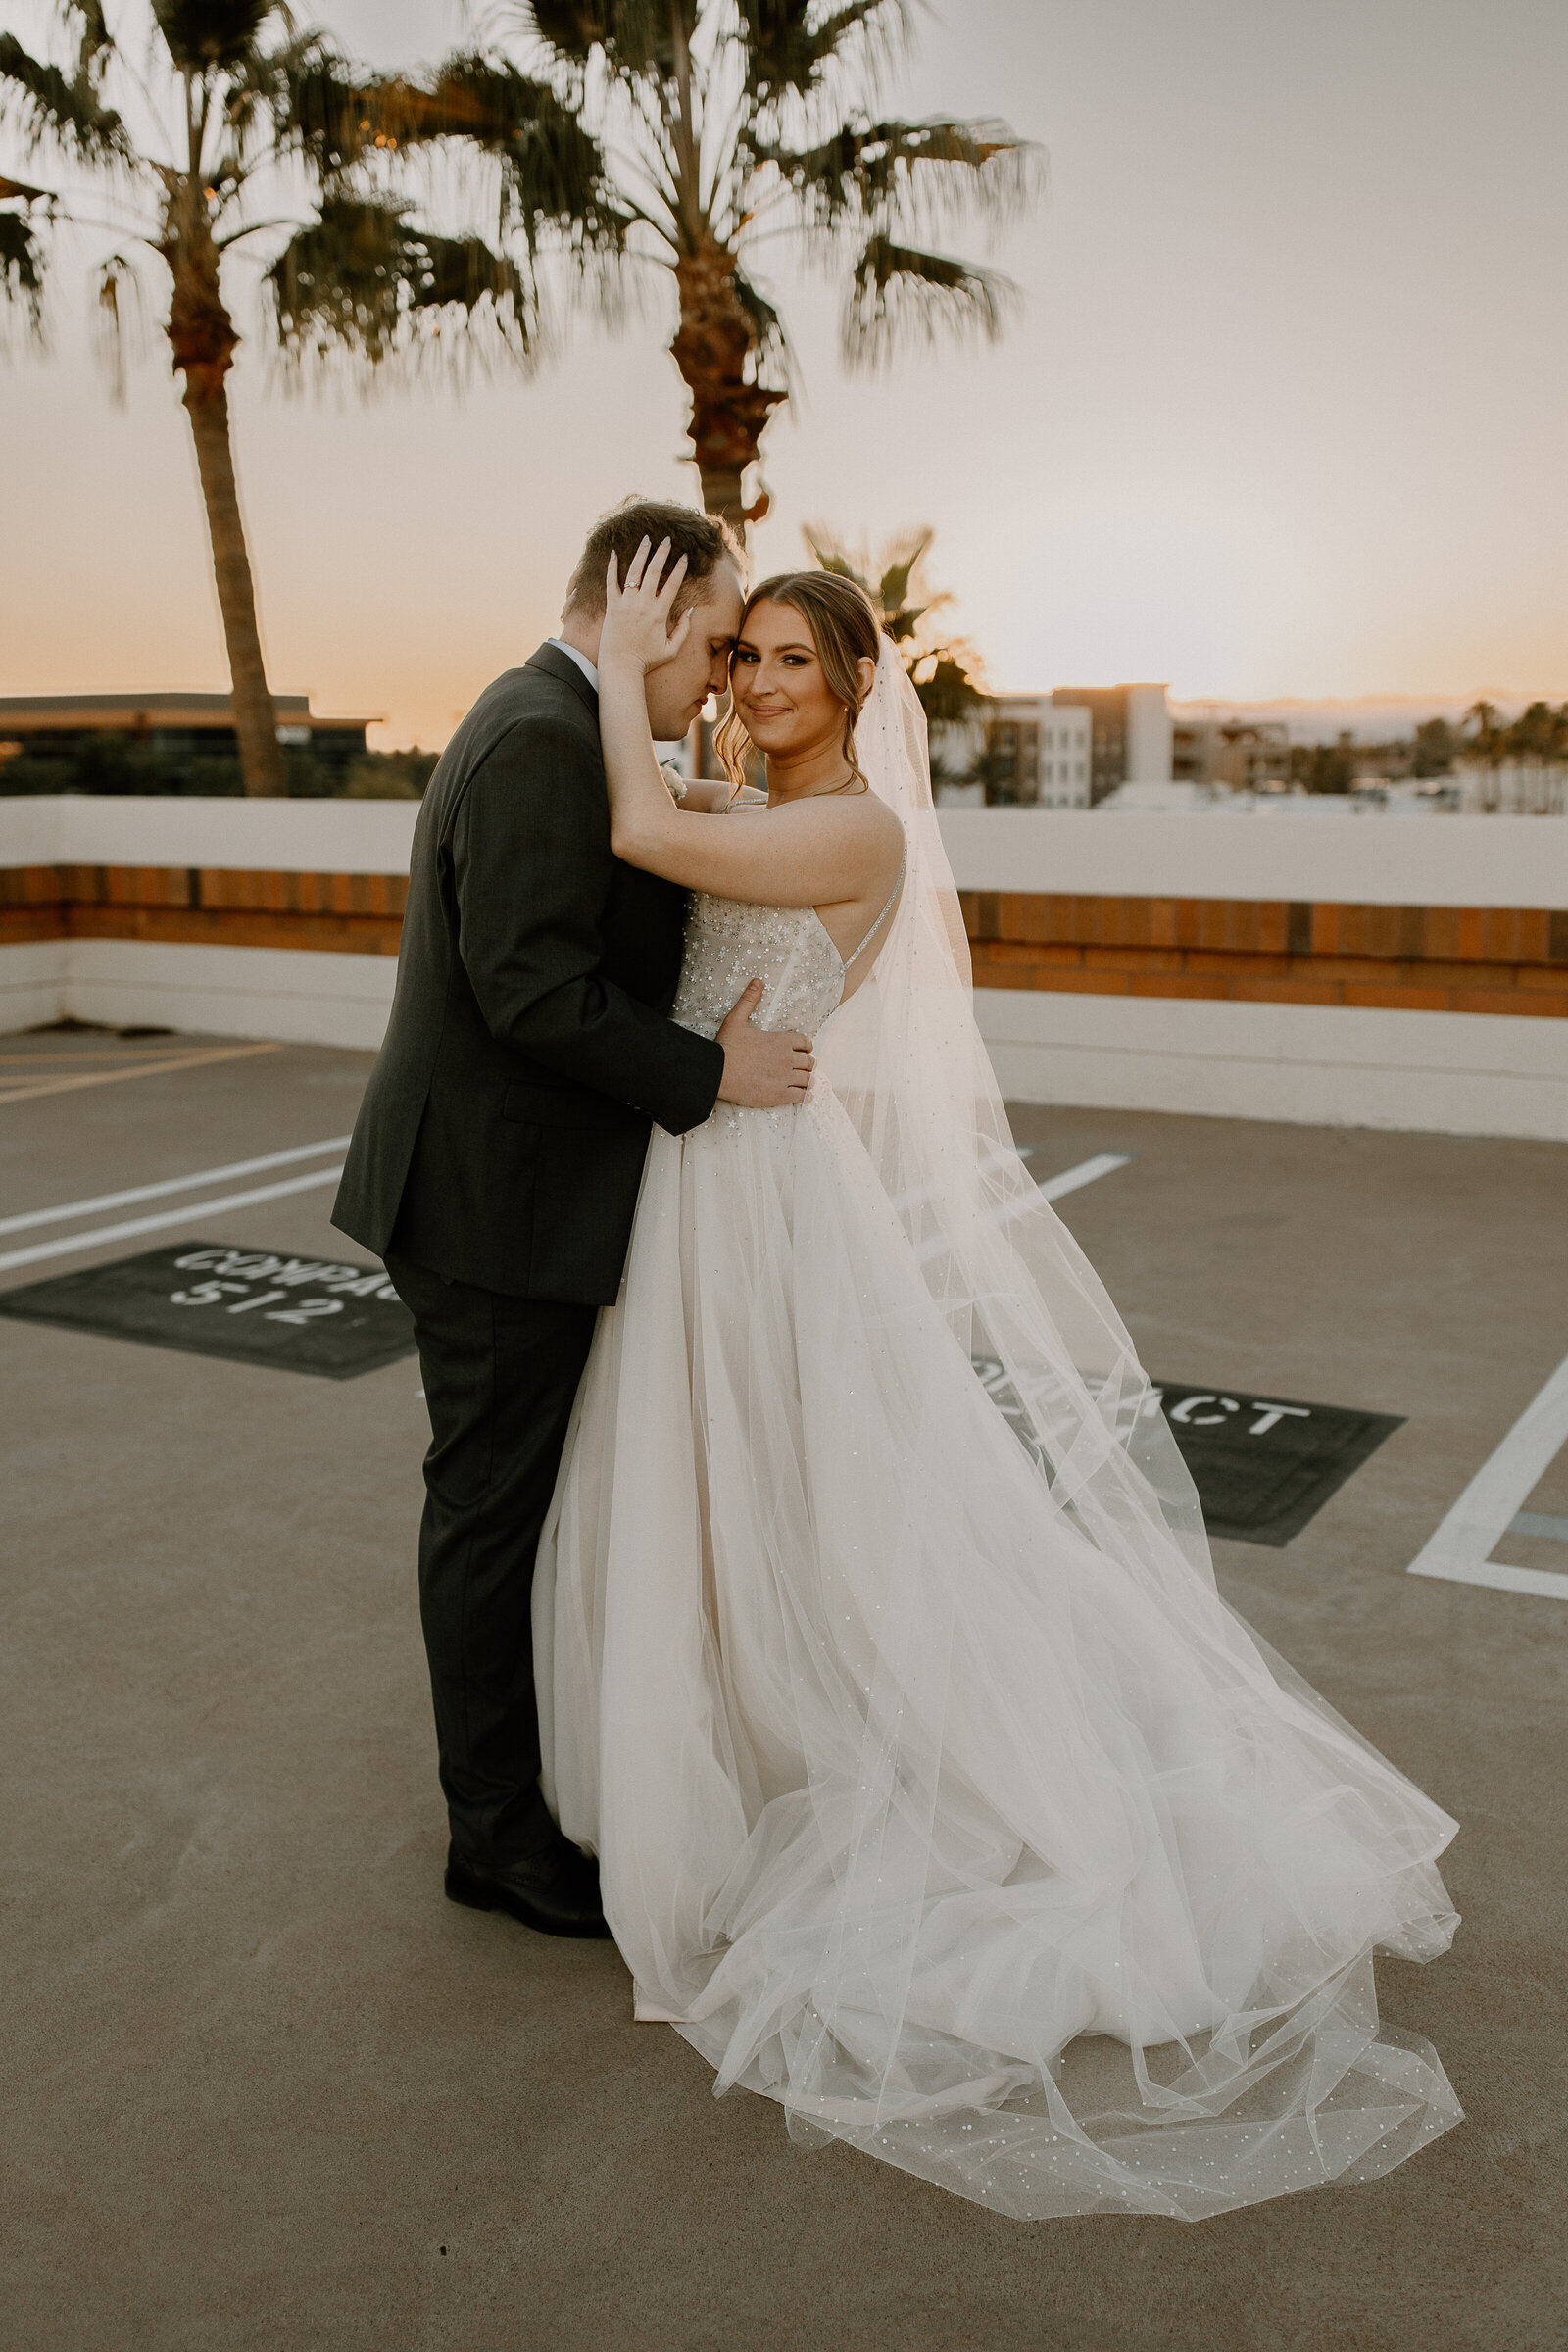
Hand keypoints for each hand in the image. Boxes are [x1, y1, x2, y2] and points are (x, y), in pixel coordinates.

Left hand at [600, 536, 693, 676]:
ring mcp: (626, 603)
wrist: (621, 666)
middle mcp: (643, 604)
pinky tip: (613, 553)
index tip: (684, 556)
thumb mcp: (672, 649)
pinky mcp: (612, 606)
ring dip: (641, 553)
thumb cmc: (647, 660)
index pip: (672, 584)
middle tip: (667, 539)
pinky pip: (611, 581)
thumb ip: (684, 630)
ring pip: (634, 571)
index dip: (680, 568)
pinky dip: (611, 566)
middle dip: (662, 552)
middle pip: (654, 571)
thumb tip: (690, 610)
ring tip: (646, 539)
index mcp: (659, 613)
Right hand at [715, 980, 812, 1108]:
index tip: (804, 1051)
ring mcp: (785, 1077)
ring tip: (805, 1083)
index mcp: (781, 1040)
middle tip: (804, 1068)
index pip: (805, 1042)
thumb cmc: (727, 1047)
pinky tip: (806, 1096)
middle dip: (808, 1064)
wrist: (718, 1072)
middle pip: (809, 1062)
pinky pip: (802, 1096)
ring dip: (808, 1080)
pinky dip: (806, 1096)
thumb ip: (749, 1000)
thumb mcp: (736, 1019)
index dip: (806, 1047)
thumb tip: (758, 981)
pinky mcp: (780, 1095)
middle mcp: (787, 1058)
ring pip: (808, 1079)